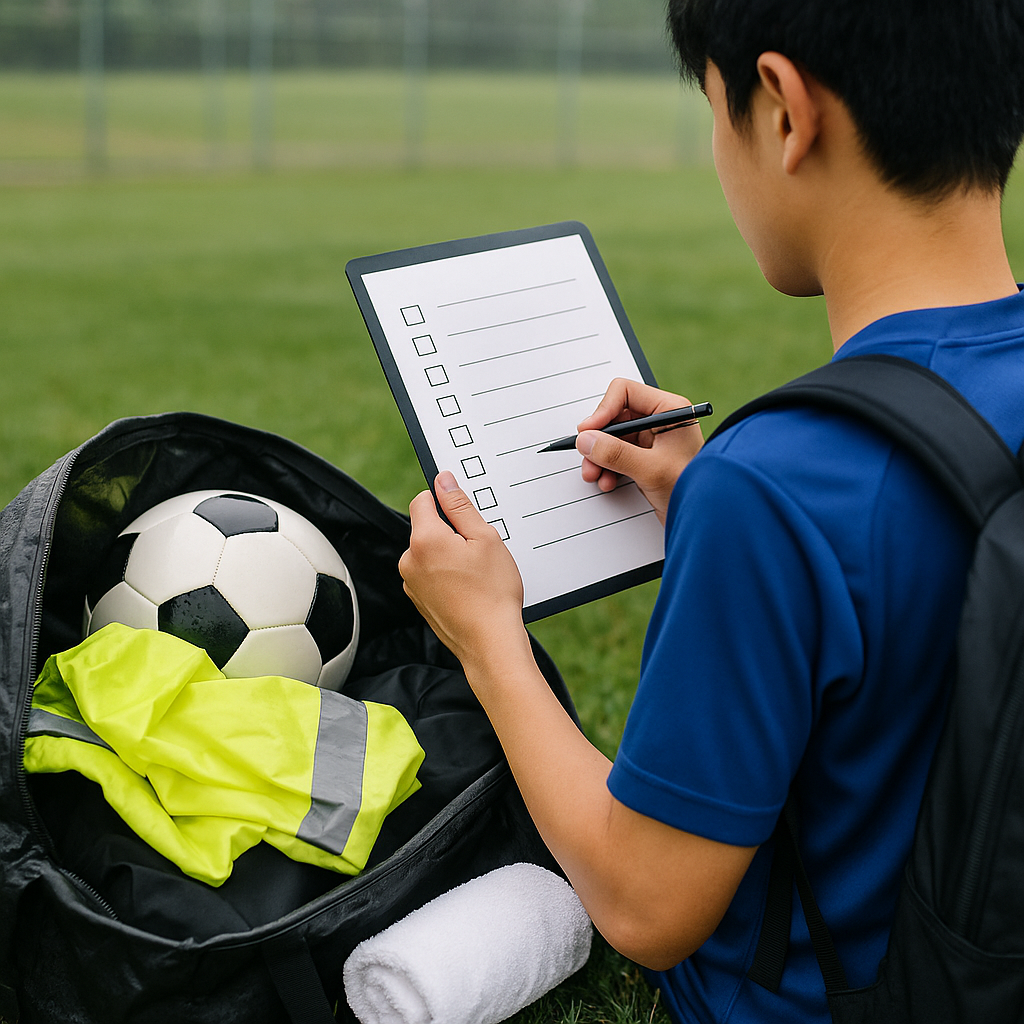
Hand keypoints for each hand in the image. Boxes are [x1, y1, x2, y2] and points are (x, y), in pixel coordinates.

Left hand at [399, 471, 530, 673]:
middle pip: (426, 528)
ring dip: (447, 555)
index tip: (462, 509)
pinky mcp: (418, 600)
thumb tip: (443, 481)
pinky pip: (429, 575)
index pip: (423, 500)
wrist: (490, 643)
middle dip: (450, 532)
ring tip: (476, 573)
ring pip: (428, 553)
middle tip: (478, 549)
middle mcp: (410, 560)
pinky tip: (468, 588)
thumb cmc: (493, 593)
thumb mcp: (485, 538)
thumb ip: (460, 506)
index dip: (444, 499)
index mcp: (424, 540)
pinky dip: (445, 575)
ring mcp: (410, 583)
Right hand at [577, 378, 704, 522]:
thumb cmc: (696, 488)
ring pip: (612, 438)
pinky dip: (607, 467)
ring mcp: (652, 440)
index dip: (603, 410)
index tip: (588, 431)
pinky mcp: (645, 459)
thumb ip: (616, 454)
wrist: (708, 518)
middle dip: (598, 439)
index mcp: (669, 410)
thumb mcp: (651, 470)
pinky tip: (607, 481)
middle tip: (587, 455)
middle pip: (614, 417)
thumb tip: (586, 441)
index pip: (625, 393)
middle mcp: (659, 420)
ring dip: (599, 456)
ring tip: (594, 474)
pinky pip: (617, 455)